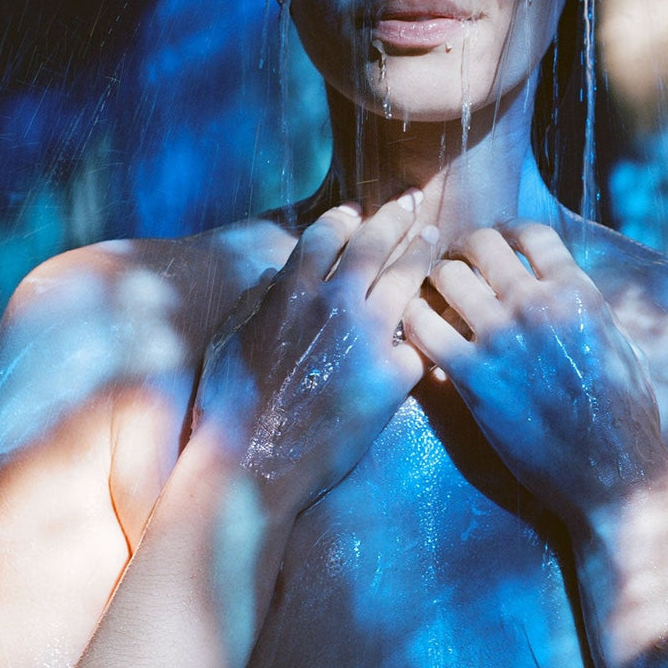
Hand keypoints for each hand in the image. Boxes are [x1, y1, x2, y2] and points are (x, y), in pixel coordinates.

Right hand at [194, 196, 431, 516]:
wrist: (253, 465)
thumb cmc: (229, 407)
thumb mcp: (229, 339)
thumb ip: (256, 301)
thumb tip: (277, 276)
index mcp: (291, 292)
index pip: (327, 234)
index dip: (346, 218)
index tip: (358, 212)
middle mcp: (333, 304)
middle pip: (375, 244)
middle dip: (396, 217)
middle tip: (414, 202)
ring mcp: (367, 338)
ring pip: (406, 280)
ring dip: (422, 254)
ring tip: (434, 239)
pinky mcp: (392, 377)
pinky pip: (417, 344)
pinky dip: (423, 333)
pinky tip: (438, 322)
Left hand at [402, 222, 665, 529]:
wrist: (614, 475)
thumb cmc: (626, 415)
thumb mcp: (618, 343)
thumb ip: (584, 307)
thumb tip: (562, 284)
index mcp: (578, 293)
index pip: (529, 234)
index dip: (506, 232)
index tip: (494, 243)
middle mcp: (538, 305)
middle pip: (481, 244)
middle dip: (463, 249)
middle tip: (454, 264)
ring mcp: (502, 339)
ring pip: (445, 277)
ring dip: (435, 282)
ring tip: (433, 296)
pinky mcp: (473, 378)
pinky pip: (423, 328)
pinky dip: (415, 322)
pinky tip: (420, 332)